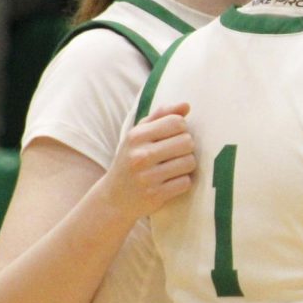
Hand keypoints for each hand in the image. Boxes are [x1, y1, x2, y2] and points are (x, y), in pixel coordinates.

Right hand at [97, 104, 194, 224]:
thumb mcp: (139, 135)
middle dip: (186, 148)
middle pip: (187, 142)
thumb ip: (162, 116)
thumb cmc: (131, 159)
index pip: (177, 122)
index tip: (173, 137)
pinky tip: (171, 182)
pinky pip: (185, 182)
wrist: (113, 198)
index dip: (182, 129)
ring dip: (187, 166)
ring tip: (174, 168)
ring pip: (189, 162)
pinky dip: (183, 182)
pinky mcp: (155, 195)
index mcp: (136, 136)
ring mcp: (147, 177)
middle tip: (175, 154)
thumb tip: (186, 105)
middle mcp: (140, 155)